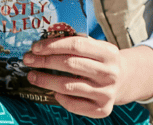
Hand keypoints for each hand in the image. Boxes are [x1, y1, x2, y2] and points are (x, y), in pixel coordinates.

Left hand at [22, 37, 152, 117]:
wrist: (125, 79)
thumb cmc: (101, 60)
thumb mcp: (97, 47)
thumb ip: (76, 43)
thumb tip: (42, 43)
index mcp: (108, 52)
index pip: (76, 45)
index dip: (53, 45)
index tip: (35, 47)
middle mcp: (110, 73)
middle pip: (70, 65)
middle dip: (44, 62)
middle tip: (28, 60)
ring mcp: (107, 93)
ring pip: (68, 86)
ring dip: (45, 80)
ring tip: (32, 76)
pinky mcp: (102, 109)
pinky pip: (74, 104)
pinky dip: (60, 97)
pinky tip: (53, 91)